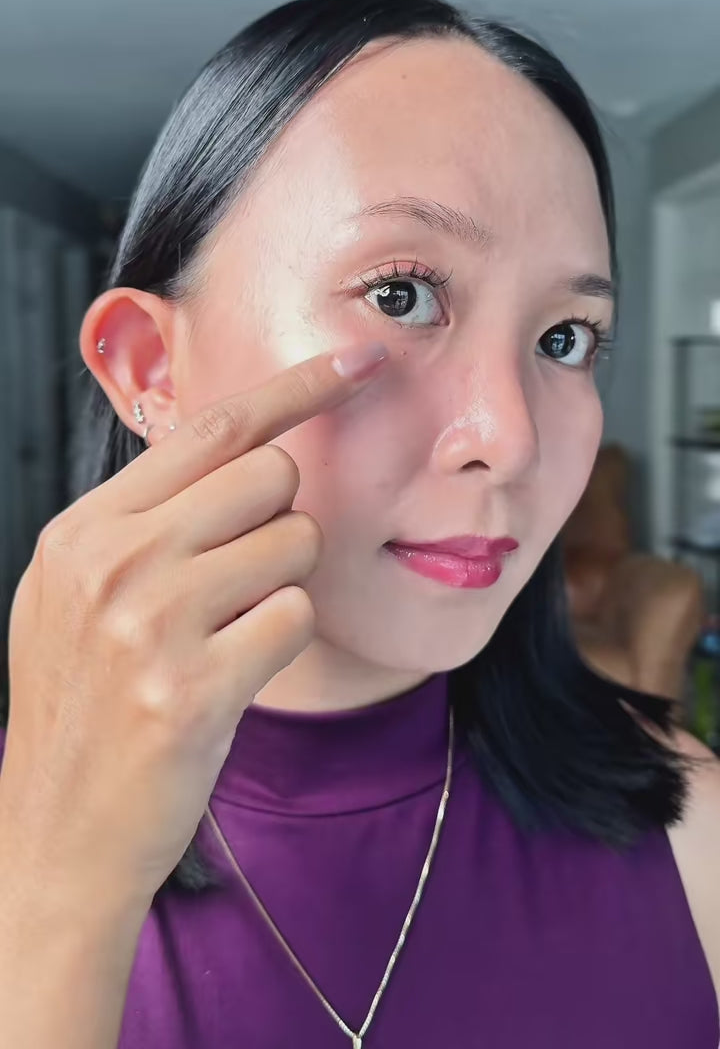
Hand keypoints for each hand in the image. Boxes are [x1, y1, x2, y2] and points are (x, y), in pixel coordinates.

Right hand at [0, 342, 387, 905]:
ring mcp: (149, 623)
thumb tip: (243, 448)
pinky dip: (283, 642)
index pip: (211, 428)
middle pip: (269, 477)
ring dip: (284, 585)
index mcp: (85, 530)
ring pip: (295, 542)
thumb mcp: (79, 595)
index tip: (357, 361)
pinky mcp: (193, 688)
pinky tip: (232, 676)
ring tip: (227, 633)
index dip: (295, 387)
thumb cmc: (87, 707)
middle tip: (242, 579)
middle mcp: (112, 561)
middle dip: (282, 518)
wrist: (59, 835)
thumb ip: (146, 520)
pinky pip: (297, 616)